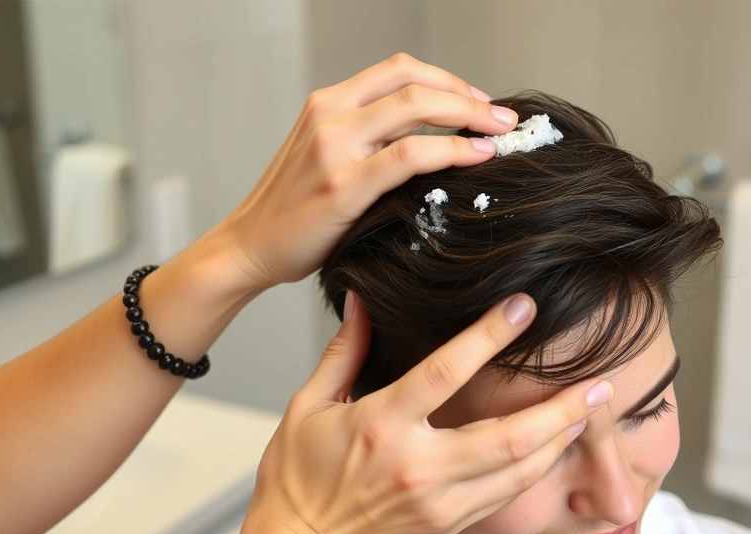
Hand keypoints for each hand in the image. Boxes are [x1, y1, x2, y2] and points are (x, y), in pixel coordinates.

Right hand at [213, 53, 517, 293]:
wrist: (248, 247)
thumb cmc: (292, 211)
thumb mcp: (325, 158)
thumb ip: (366, 140)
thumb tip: (428, 139)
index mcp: (327, 103)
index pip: (399, 70)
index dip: (448, 79)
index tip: (478, 102)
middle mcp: (329, 114)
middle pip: (413, 81)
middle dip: (467, 95)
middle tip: (502, 118)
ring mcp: (334, 146)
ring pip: (416, 108)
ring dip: (468, 116)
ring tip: (500, 134)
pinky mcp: (343, 184)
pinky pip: (410, 155)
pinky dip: (452, 150)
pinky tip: (477, 157)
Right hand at [231, 293, 612, 533]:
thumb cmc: (297, 477)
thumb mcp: (307, 405)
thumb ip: (345, 351)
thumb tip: (361, 303)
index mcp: (381, 426)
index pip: (445, 372)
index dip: (488, 336)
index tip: (522, 308)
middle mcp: (418, 466)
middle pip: (507, 433)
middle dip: (561, 406)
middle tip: (598, 381)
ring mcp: (438, 500)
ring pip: (518, 469)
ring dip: (560, 438)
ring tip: (590, 410)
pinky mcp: (448, 523)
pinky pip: (506, 496)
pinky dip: (535, 469)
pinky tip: (554, 448)